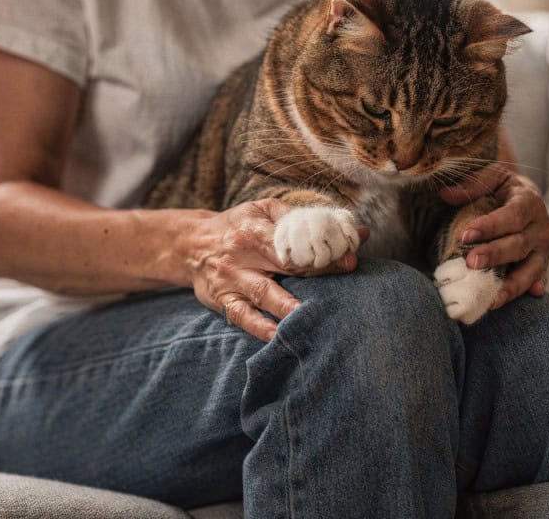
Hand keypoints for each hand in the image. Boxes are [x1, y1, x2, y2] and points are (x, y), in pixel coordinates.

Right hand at [186, 199, 366, 341]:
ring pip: (264, 295)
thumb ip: (305, 220)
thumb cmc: (237, 226)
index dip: (322, 251)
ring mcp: (230, 280)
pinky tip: (281, 337)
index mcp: (254, 229)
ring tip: (316, 318)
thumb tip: (357, 231)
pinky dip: (261, 329)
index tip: (350, 258)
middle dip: (318, 273)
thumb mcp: (264, 211)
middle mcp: (241, 254)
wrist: (190, 244)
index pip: (294, 242)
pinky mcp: (222, 301)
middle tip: (346, 280)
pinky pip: (242, 317)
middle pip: (286, 266)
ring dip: (291, 308)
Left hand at [439, 166, 548, 308]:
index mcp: (529, 201)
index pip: (512, 215)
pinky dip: (531, 289)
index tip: (465, 235)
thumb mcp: (491, 177)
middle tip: (471, 263)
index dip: (490, 226)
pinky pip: (536, 280)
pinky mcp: (541, 264)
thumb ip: (471, 185)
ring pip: (531, 269)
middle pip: (519, 244)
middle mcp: (542, 227)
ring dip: (511, 285)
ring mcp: (543, 249)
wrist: (524, 198)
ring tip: (491, 299)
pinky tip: (524, 298)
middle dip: (495, 255)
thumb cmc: (502, 187)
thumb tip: (445, 194)